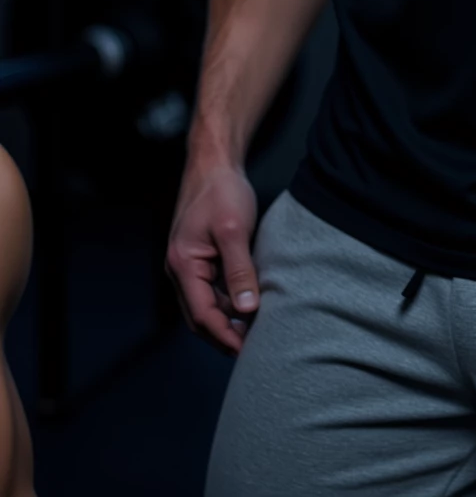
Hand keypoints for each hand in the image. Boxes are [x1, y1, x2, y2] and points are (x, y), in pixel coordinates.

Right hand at [165, 160, 260, 356]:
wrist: (214, 163)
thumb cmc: (221, 191)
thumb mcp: (234, 230)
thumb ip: (240, 271)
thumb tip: (248, 310)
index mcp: (183, 265)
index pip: (202, 315)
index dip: (224, 335)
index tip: (247, 350)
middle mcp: (180, 269)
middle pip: (200, 316)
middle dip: (224, 334)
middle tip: (254, 347)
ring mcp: (189, 265)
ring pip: (207, 304)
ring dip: (228, 319)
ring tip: (256, 330)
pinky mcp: (200, 258)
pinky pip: (212, 289)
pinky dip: (228, 301)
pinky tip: (250, 304)